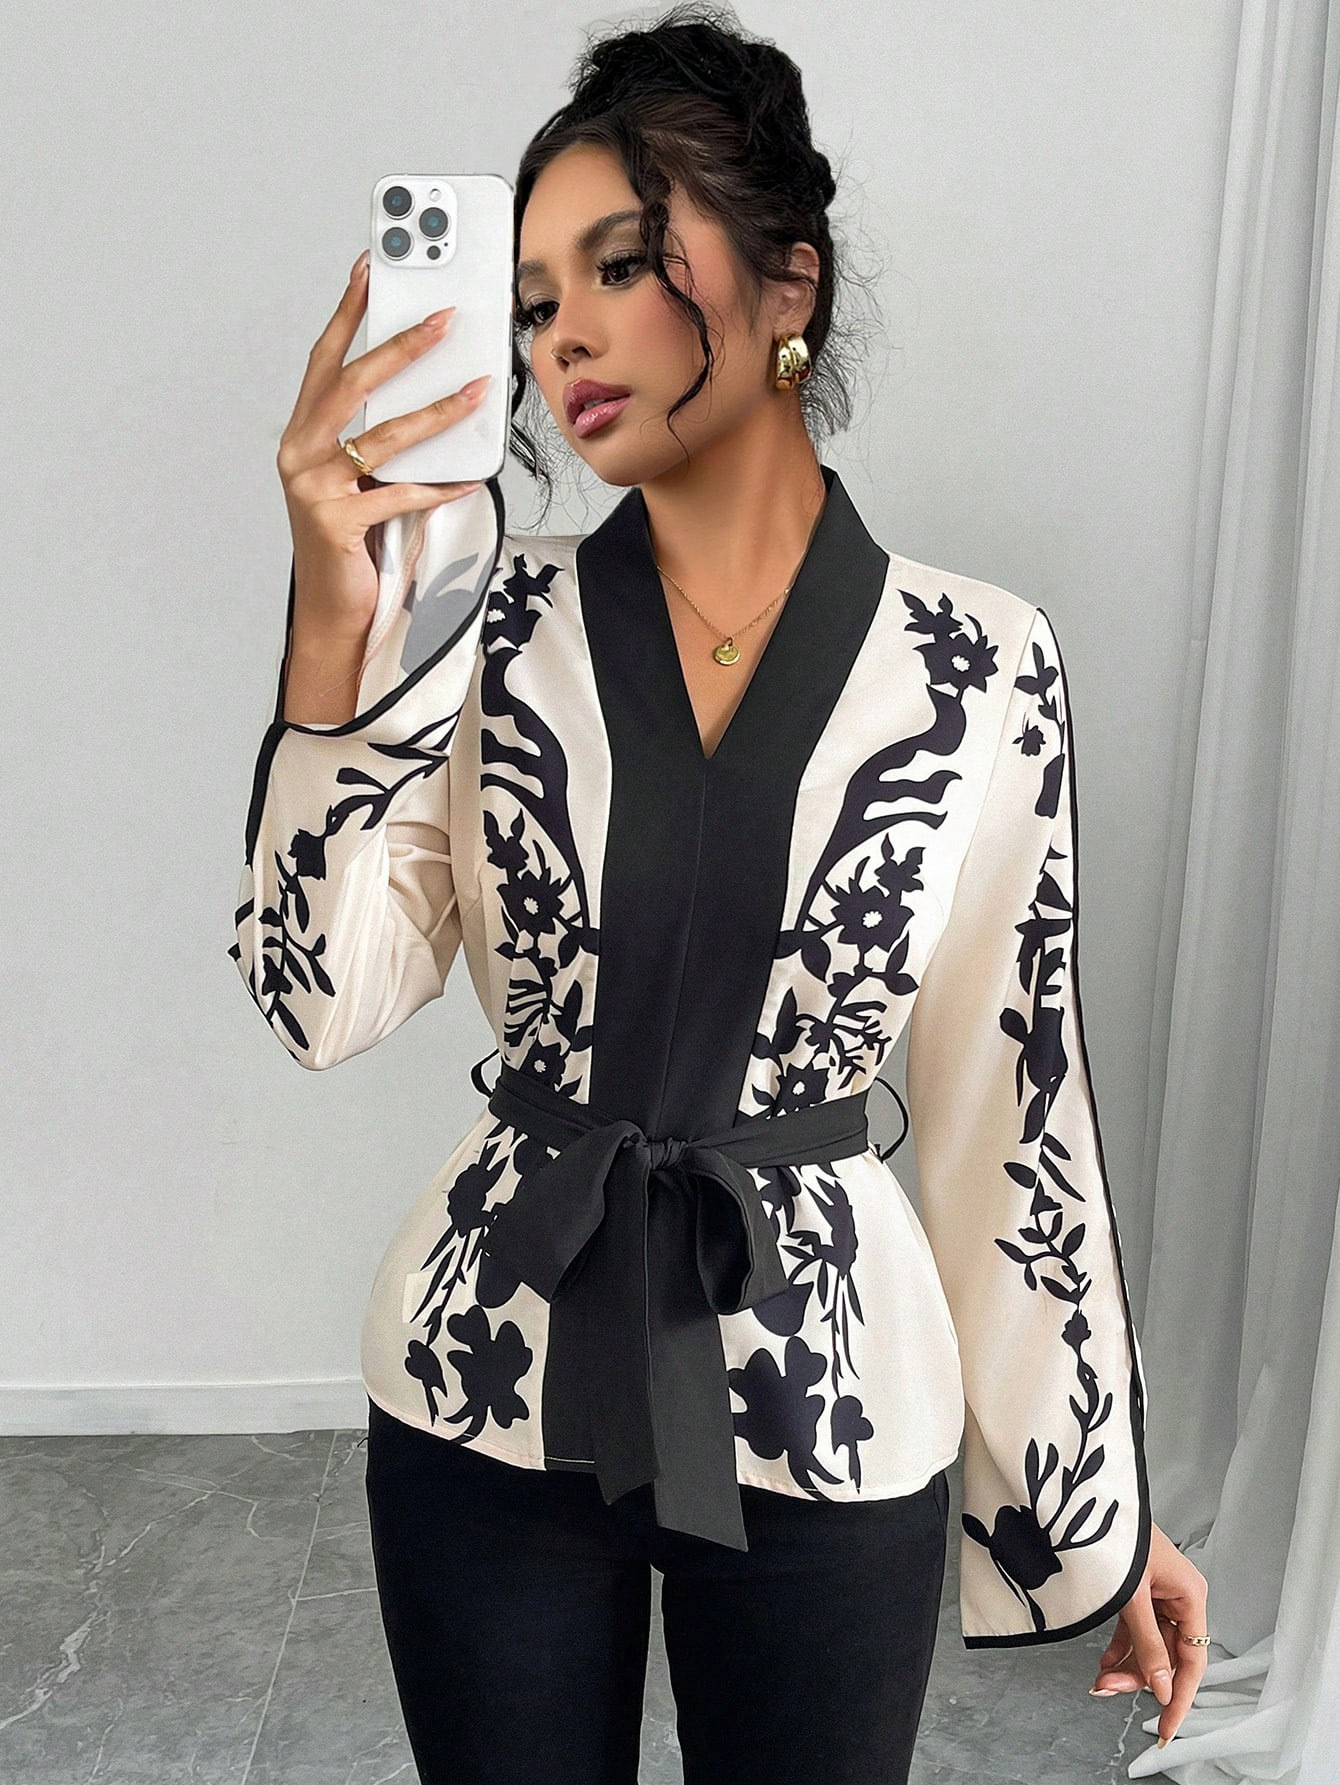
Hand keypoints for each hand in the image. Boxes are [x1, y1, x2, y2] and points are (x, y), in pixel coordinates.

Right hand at [275, 248, 494, 642]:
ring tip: (475, 391)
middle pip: (352, 385)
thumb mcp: (355, 480)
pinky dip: (439, 485)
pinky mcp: (337, 523)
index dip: (347, 312)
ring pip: (383, 437)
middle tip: (442, 320)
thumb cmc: (348, 541)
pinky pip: (400, 495)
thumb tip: (429, 396)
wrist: (330, 609)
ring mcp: (313, 489)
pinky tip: (471, 477)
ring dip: (436, 412)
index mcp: (301, 434)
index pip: (325, 360)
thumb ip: (373, 440)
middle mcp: (299, 454)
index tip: (370, 269)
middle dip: (401, 347)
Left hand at [1090, 1521, 1208, 1747]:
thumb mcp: (1131, 1594)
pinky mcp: (1139, 1591)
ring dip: (1126, 1664)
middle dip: (1139, 1676)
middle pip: (1168, 1655)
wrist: (1087, 1499)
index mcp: (1190, 1595)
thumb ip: (1147, 1642)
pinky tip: (1104, 1662)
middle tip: (1107, 1689)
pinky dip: (1120, 1646)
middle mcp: (1180, 1597)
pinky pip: (1135, 1629)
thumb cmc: (1117, 1535)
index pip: (1192, 1661)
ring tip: (1099, 1680)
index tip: (1166, 1729)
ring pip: (1150, 1644)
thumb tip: (1160, 1688)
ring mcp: (1159, 1594)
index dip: (1179, 1697)